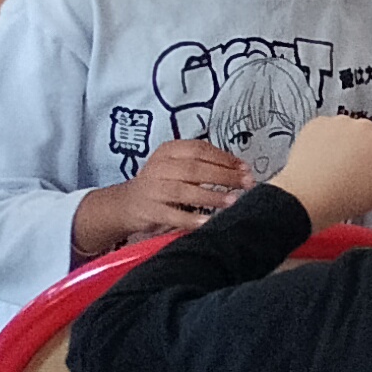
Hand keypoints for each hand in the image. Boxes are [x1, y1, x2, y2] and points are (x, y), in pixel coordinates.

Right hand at [91, 136, 253, 242]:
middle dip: (224, 176)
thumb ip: (203, 164)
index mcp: (168, 151)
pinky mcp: (149, 210)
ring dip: (211, 196)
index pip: (199, 149)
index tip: (244, 168)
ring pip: (185, 190)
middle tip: (246, 183)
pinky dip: (191, 219)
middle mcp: (159, 167)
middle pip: (195, 168)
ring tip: (233, 201)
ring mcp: (153, 189)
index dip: (224, 158)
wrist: (125, 204)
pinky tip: (208, 222)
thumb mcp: (176, 166)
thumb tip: (240, 169)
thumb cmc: (160, 183)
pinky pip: (173, 215)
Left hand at [275, 115, 371, 227]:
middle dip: (370, 153)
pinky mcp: (317, 123)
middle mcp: (366, 124)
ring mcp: (339, 121)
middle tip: (357, 178)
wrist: (304, 199)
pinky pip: (330, 130)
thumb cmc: (347, 199)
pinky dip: (328, 143)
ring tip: (337, 172)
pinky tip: (323, 162)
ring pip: (352, 133)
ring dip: (349, 147)